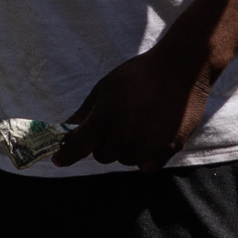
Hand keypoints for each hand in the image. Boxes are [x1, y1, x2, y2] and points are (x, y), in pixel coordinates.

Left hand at [59, 36, 215, 171]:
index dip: (65, 155)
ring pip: (124, 160)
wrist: (180, 71)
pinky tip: (150, 136)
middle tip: (115, 122)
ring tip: (137, 123)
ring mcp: (145, 147)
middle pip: (102, 156)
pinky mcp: (166, 151)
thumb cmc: (138, 75)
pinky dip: (144, 156)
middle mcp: (123, 138)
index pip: (77, 147)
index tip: (58, 159)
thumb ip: (84, 112)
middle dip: (103, 143)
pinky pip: (146, 166)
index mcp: (104, 120)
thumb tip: (66, 127)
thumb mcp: (105, 87)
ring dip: (124, 148)